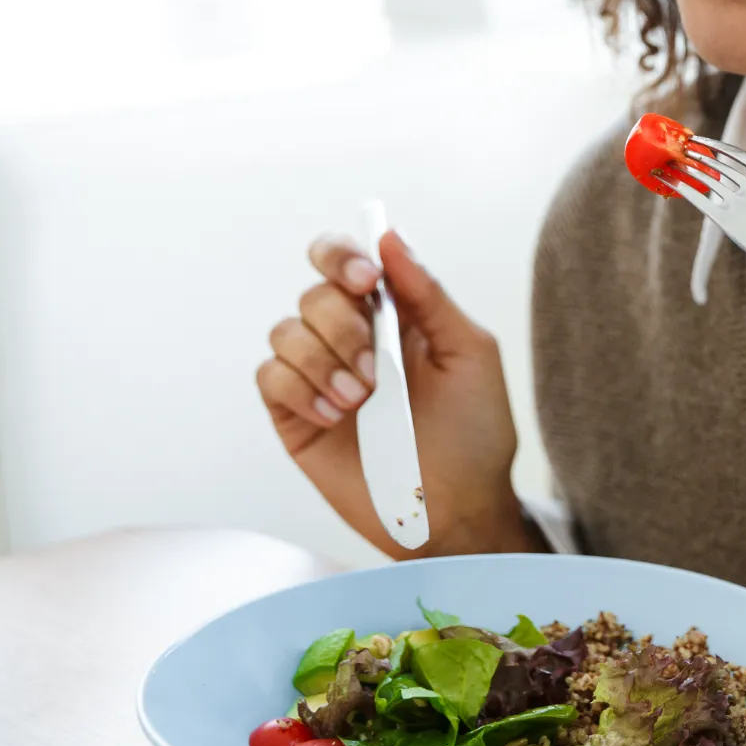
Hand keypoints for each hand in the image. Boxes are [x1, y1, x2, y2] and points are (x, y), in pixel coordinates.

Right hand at [256, 229, 532, 557]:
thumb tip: (388, 237)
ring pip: (285, 332)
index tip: (364, 277)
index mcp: (395, 315)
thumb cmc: (476, 432)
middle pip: (314, 293)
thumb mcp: (469, 353)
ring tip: (363, 399)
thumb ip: (428, 294)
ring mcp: (320, 377)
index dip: (342, 255)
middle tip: (378, 367)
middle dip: (343, 323)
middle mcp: (352, 338)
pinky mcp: (295, 418)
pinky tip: (335, 415)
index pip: (346, 260)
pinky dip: (299, 388)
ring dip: (324, 360)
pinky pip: (270, 378)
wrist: (459, 508)